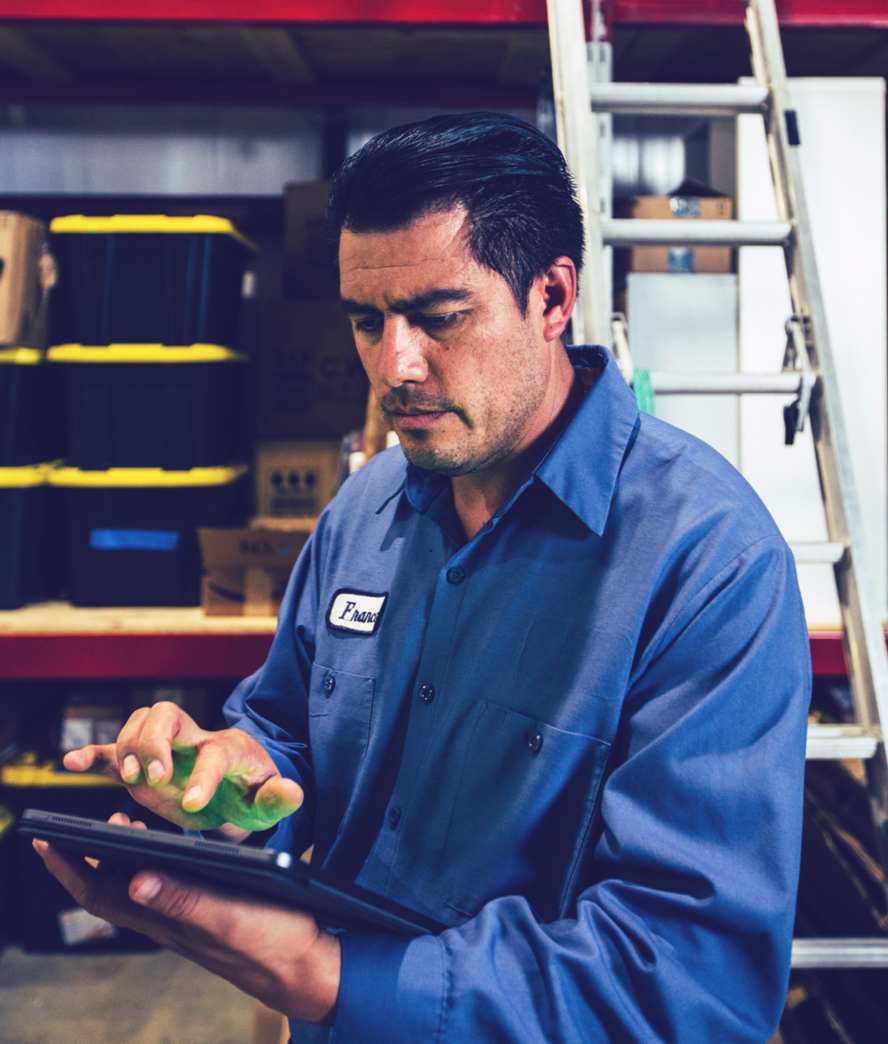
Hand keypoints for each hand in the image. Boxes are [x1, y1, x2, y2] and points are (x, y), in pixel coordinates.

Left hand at [33, 813, 339, 1024]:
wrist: (305, 967)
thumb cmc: (272, 942)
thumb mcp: (228, 916)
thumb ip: (185, 900)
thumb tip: (135, 881)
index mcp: (168, 921)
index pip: (102, 895)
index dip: (70, 869)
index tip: (45, 841)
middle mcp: (169, 920)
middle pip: (111, 889)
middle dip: (85, 859)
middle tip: (73, 826)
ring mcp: (187, 918)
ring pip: (137, 886)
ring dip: (118, 857)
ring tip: (117, 824)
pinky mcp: (207, 912)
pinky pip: (165, 886)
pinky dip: (152, 861)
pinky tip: (166, 848)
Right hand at [63, 702, 302, 833]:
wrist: (235, 787)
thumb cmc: (251, 793)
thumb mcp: (267, 802)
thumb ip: (279, 799)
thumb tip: (294, 793)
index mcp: (228, 749)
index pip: (213, 752)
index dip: (203, 775)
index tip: (194, 803)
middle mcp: (193, 739)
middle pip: (167, 714)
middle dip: (154, 744)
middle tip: (154, 781)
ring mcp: (165, 748)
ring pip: (139, 722)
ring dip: (128, 748)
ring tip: (130, 781)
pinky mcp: (143, 762)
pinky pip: (113, 750)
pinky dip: (92, 754)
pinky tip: (70, 763)